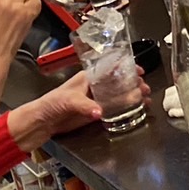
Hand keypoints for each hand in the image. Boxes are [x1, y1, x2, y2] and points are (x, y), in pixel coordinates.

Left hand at [8, 68, 152, 149]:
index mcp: (88, 76)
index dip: (126, 67)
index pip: (110, 67)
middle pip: (118, 81)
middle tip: (145, 87)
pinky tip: (134, 110)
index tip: (139, 70)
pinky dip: (124, 108)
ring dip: (131, 95)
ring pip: (118, 94)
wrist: (42, 122)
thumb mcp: (69, 101)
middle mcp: (93, 86)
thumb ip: (85, 106)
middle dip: (133, 83)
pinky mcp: (94, 112)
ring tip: (145, 99)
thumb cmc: (51, 104)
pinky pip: (113, 108)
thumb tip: (100, 111)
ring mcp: (95, 99)